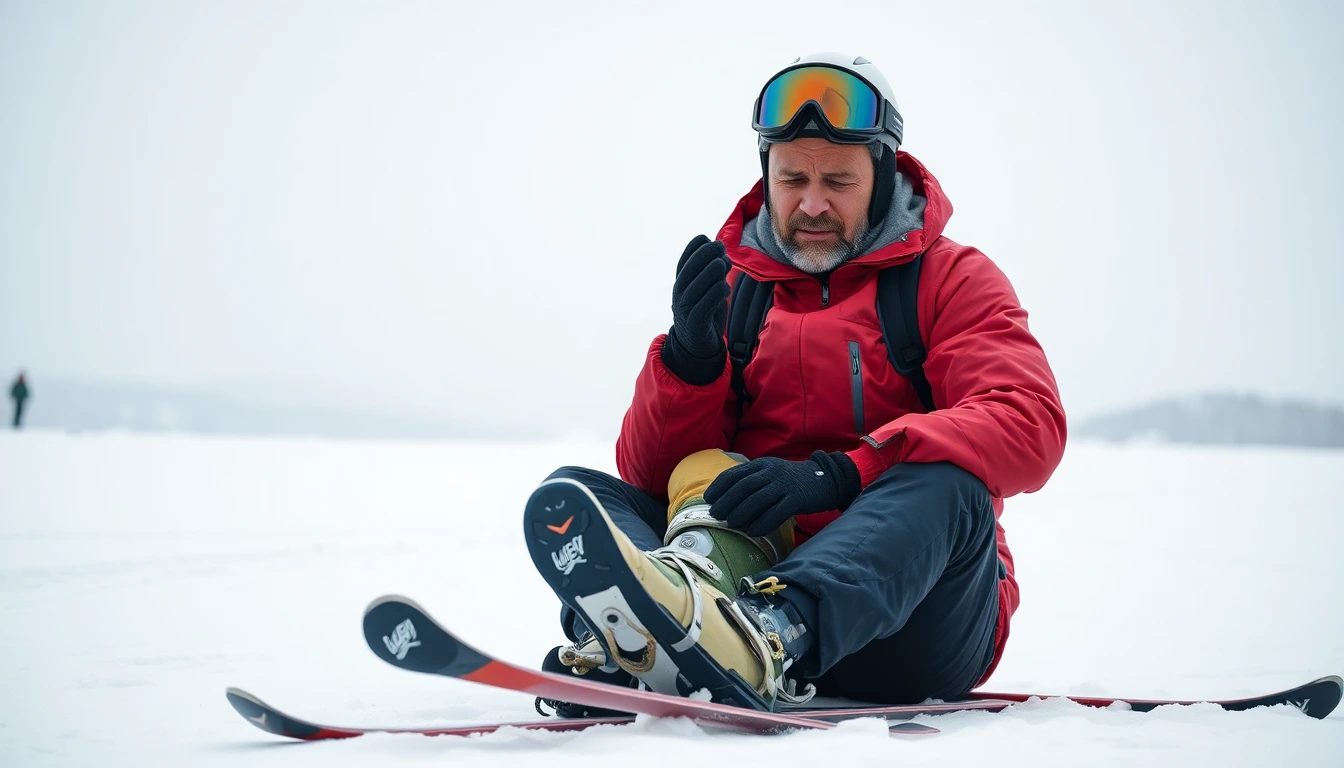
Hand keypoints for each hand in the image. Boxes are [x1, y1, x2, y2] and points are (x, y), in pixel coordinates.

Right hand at [661, 235, 730, 383]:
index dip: (694, 248)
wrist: (698, 346)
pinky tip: (724, 288)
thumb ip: (713, 272)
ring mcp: (685, 309)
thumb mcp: (708, 289)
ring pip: (697, 284)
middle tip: (720, 248)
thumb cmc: (706, 312)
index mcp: (681, 284)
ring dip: (712, 271)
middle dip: (705, 255)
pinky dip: (717, 292)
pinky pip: (705, 304)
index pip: (683, 261)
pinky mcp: (695, 323)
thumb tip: (721, 249)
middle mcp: (679, 294)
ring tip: (724, 264)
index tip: (707, 239)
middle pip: (689, 270)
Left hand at [704, 451, 861, 536]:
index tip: (708, 498)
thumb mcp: (770, 472)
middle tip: (715, 514)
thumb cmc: (791, 480)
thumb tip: (725, 498)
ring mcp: (785, 485)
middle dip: (727, 501)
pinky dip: (763, 523)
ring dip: (741, 513)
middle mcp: (772, 472)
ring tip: (730, 524)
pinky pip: (777, 513)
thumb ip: (751, 480)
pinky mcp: (798, 499)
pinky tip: (753, 531)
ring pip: (758, 499)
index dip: (719, 486)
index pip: (735, 473)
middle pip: (744, 486)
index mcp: (762, 464)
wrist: (825, 479)